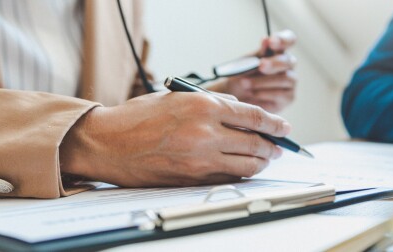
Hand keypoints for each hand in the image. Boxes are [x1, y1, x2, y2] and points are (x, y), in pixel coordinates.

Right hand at [59, 91, 290, 186]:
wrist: (107, 143)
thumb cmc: (139, 116)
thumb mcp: (178, 96)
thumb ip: (212, 102)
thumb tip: (242, 110)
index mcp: (203, 106)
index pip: (254, 116)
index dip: (275, 123)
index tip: (285, 127)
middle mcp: (206, 133)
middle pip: (256, 143)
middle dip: (273, 146)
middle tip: (279, 146)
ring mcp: (200, 159)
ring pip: (246, 165)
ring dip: (261, 163)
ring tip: (265, 159)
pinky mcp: (192, 179)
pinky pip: (227, 179)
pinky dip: (240, 174)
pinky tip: (242, 170)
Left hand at [210, 30, 297, 112]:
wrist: (238, 95)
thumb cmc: (244, 75)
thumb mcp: (248, 62)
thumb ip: (259, 53)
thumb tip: (266, 40)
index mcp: (279, 50)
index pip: (289, 39)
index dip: (284, 39)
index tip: (272, 41)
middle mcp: (288, 64)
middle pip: (288, 61)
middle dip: (274, 63)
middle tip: (261, 65)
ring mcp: (291, 81)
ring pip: (284, 78)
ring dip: (263, 81)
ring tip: (245, 83)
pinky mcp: (289, 97)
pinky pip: (280, 94)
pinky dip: (265, 93)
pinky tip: (253, 93)